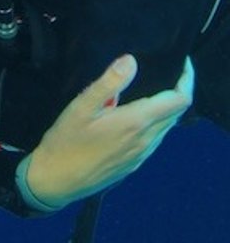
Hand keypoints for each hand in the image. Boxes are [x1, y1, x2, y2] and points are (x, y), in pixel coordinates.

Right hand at [16, 54, 193, 210]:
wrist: (55, 181)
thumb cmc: (65, 143)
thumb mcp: (80, 108)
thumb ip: (108, 83)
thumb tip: (131, 60)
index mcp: (137, 122)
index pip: (180, 99)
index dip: (187, 79)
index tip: (181, 64)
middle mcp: (146, 139)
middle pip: (177, 113)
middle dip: (177, 92)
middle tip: (165, 75)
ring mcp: (142, 154)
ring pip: (167, 127)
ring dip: (165, 110)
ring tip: (150, 94)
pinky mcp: (134, 164)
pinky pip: (154, 140)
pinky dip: (154, 124)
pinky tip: (135, 120)